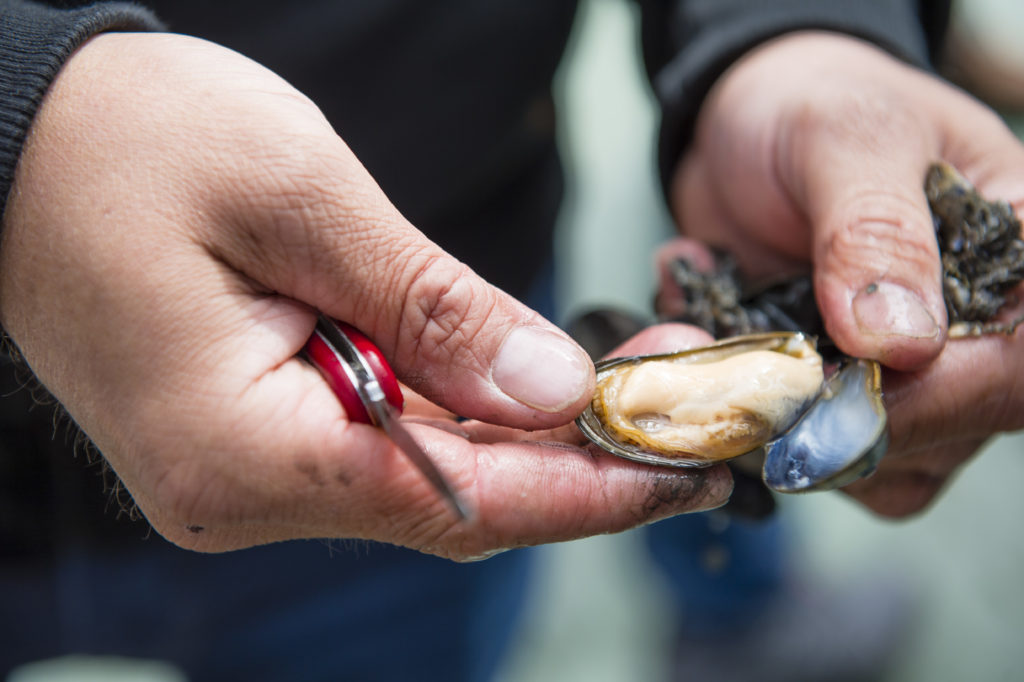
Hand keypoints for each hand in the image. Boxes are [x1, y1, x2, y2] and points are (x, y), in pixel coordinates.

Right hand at [0, 33, 728, 556]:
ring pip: (426, 477)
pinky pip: (386, 445)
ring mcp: (246, 472)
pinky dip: (467, 416)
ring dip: (529, 434)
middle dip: (574, 458)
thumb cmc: (130, 146)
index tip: (682, 465)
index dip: (582, 489)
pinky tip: (531, 384)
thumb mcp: (301, 200)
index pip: (452, 501)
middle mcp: (240, 490)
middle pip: (451, 500)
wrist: (20, 140)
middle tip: (679, 406)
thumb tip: (553, 392)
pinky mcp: (256, 438)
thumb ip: (435, 308)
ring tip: (629, 383)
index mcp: (239, 450)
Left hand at [668, 32, 1023, 515]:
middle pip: (949, 430)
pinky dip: (744, 411)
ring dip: (777, 419)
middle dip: (834, 418)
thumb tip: (901, 343)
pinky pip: (805, 446)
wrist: (746, 124)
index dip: (938, 398)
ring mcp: (904, 370)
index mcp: (1014, 258)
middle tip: (747, 367)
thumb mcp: (845, 138)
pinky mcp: (837, 387)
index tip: (844, 386)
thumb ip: (874, 230)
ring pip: (874, 460)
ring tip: (715, 338)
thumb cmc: (813, 107)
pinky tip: (708, 335)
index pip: (1012, 365)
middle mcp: (972, 329)